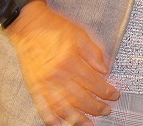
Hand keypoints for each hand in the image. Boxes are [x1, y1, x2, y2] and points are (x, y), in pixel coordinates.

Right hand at [6, 1, 117, 124]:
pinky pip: (43, 106)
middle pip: (80, 97)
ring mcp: (44, 82)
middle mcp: (56, 74)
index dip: (106, 91)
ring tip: (88, 124)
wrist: (28, 25)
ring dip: (77, 118)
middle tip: (106, 110)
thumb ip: (94, 53)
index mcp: (70, 60)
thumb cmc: (54, 27)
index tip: (114, 95)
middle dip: (96, 107)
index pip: (93, 81)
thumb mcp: (80, 34)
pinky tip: (60, 124)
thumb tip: (104, 70)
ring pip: (63, 106)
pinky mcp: (34, 86)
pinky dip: (51, 118)